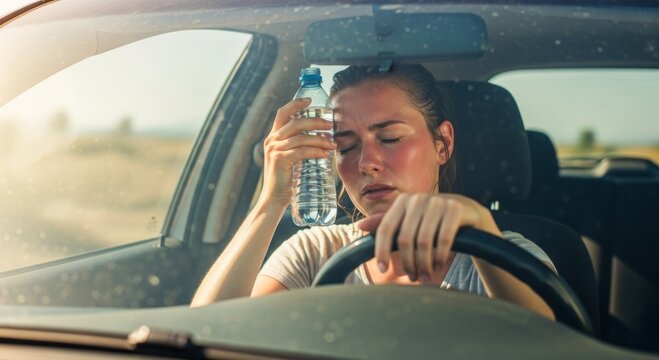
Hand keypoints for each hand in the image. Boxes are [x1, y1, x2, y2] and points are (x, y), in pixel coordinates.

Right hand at [260, 98, 336, 206]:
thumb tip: (323, 139)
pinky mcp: (280, 160)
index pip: (283, 113)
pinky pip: (302, 151)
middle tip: (330, 125)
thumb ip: (299, 146)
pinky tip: (325, 154)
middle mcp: (272, 140)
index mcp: (274, 137)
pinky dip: (316, 151)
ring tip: (333, 144)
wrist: (274, 199)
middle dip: (315, 121)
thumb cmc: (286, 180)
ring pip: (302, 137)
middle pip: (296, 122)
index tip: (310, 100)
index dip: (296, 104)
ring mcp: (275, 149)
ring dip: (320, 139)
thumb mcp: (290, 158)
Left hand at [358, 193, 499, 281]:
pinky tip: (438, 265)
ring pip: (424, 241)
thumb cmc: (431, 219)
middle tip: (414, 277)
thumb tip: (359, 226)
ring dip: (424, 263)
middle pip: (405, 239)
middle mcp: (418, 199)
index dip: (381, 250)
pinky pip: (444, 239)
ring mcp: (438, 202)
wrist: (466, 210)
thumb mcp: (408, 219)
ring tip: (426, 275)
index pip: (386, 228)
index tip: (382, 269)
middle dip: (408, 262)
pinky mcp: (456, 209)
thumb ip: (386, 223)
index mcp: (403, 201)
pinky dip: (440, 256)